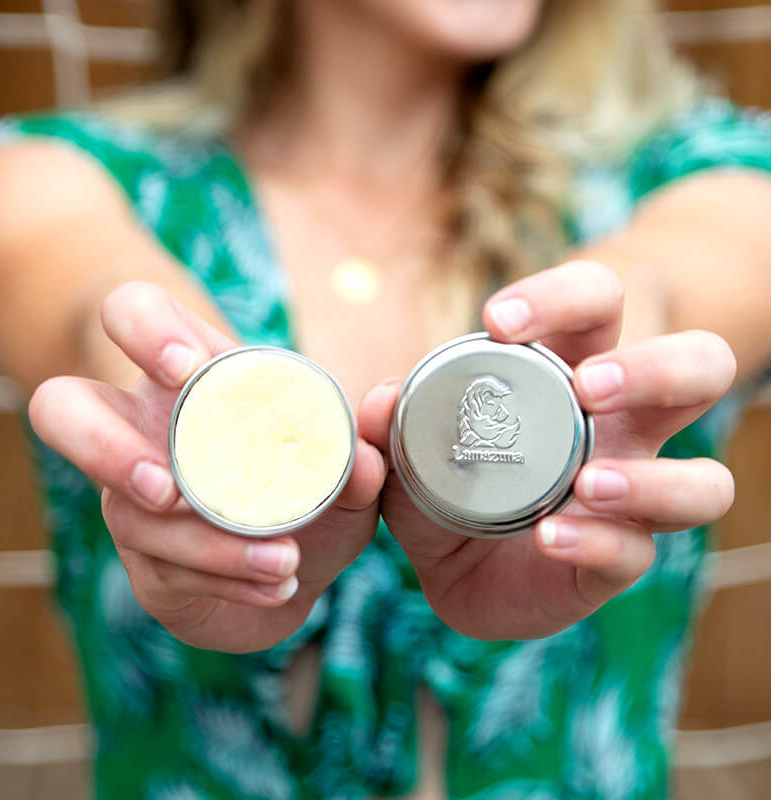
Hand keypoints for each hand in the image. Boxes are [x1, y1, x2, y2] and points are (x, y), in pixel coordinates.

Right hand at [28, 282, 386, 652]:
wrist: (302, 564)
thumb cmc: (314, 489)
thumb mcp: (346, 465)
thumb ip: (360, 448)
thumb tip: (370, 440)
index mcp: (191, 380)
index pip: (131, 313)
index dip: (143, 330)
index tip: (191, 367)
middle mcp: (144, 430)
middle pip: (61, 409)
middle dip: (103, 446)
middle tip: (170, 486)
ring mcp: (134, 499)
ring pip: (129, 515)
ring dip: (208, 543)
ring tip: (283, 560)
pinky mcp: (147, 561)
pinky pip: (165, 571)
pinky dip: (228, 579)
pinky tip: (278, 585)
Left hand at [364, 261, 735, 639]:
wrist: (456, 571)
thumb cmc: (446, 486)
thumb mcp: (407, 451)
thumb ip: (392, 423)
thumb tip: (383, 397)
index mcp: (570, 374)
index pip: (598, 305)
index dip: (564, 296)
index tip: (497, 319)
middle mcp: (620, 429)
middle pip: (699, 369)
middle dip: (654, 367)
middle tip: (589, 386)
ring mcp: (631, 497)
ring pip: (707, 480)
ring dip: (654, 479)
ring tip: (587, 481)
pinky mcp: (619, 560)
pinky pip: (638, 553)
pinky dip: (599, 542)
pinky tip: (549, 538)